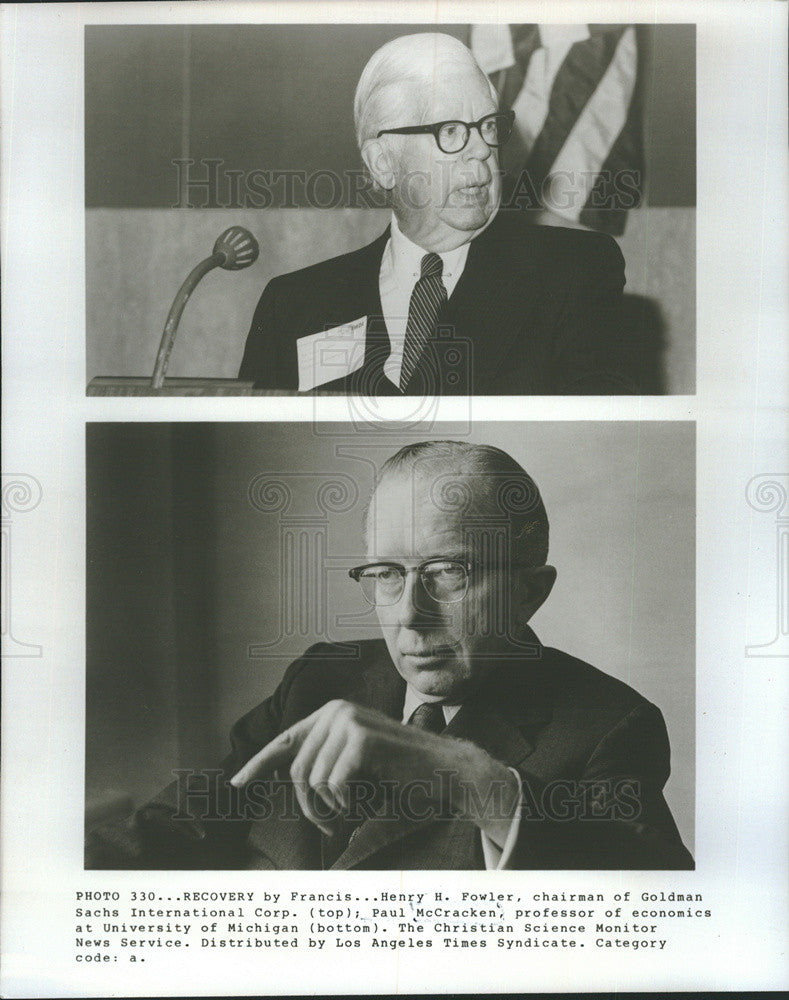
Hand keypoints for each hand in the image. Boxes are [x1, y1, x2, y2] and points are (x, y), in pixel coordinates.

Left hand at [230, 699, 518, 844]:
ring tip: (347, 814)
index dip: (258, 764)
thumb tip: (285, 776)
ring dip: (327, 809)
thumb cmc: (401, 775)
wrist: (444, 773)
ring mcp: (349, 721)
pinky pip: (331, 785)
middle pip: (296, 769)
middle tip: (330, 825)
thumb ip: (324, 763)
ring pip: (311, 780)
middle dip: (308, 806)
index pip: (286, 740)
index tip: (235, 783)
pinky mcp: (360, 738)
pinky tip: (362, 801)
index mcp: (333, 714)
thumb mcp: (355, 766)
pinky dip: (344, 803)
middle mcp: (337, 710)